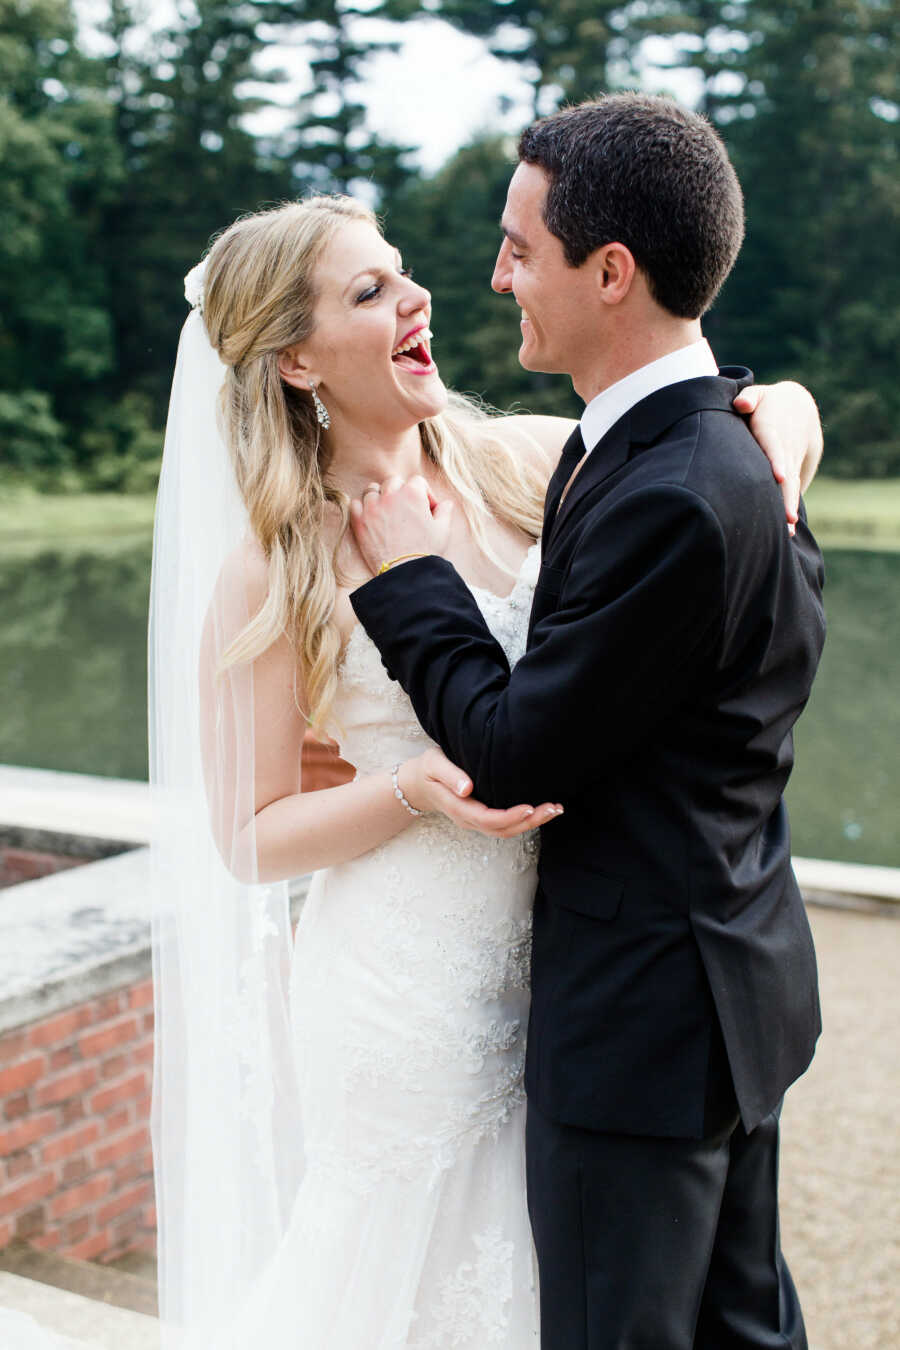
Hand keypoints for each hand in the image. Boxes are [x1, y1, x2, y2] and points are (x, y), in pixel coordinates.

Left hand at [349, 475, 453, 580]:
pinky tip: (371, 518)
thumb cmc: (426, 551)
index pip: (417, 482)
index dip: (424, 494)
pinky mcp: (359, 521)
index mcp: (413, 493)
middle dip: (401, 492)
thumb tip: (446, 504)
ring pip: (372, 490)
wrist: (406, 573)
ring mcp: (373, 507)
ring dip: (380, 497)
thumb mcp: (443, 530)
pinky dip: (362, 508)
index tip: (426, 508)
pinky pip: (356, 504)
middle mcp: (391, 495)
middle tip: (405, 508)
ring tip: (387, 511)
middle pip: (393, 482)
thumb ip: (444, 512)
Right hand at [399, 748, 562, 837]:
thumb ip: (449, 775)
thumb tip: (467, 788)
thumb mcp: (433, 764)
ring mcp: (475, 821)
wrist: (418, 783)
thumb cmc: (428, 769)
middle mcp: (469, 819)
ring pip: (506, 830)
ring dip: (531, 823)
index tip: (530, 807)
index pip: (487, 818)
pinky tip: (542, 810)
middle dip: (529, 822)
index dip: (510, 816)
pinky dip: (525, 821)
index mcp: (458, 807)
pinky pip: (505, 825)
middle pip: (502, 829)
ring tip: (555, 810)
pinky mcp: (482, 817)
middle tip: (553, 808)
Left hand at [733, 381, 823, 533]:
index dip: (777, 460)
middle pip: (786, 473)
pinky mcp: (793, 471)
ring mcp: (791, 461)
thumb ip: (749, 397)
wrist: (800, 406)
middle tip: (786, 519)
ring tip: (788, 532)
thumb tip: (741, 404)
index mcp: (773, 430)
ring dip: (789, 507)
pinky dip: (789, 508)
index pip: (774, 446)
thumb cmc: (769, 402)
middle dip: (787, 496)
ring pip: (791, 486)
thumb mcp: (759, 394)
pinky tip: (788, 532)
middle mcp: (785, 448)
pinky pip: (792, 490)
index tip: (780, 476)